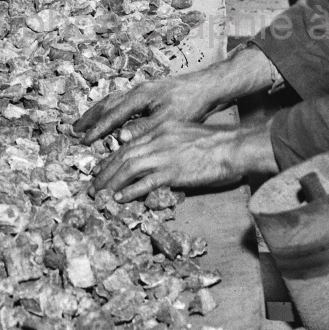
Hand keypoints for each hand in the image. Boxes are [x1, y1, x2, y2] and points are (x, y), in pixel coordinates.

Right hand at [73, 48, 275, 144]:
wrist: (209, 86)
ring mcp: (143, 90)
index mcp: (140, 96)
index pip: (112, 115)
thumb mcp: (169, 120)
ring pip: (113, 100)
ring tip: (86, 123)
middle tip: (75, 131)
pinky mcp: (150, 93)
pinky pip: (123, 101)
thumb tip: (120, 138)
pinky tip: (112, 118)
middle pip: (107, 104)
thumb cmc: (192, 103)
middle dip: (90, 118)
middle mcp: (137, 90)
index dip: (97, 130)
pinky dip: (111, 110)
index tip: (84, 142)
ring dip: (98, 113)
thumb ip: (144, 128)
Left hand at [93, 114, 279, 202]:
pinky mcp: (173, 172)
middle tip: (94, 186)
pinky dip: (130, 191)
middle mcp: (158, 140)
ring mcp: (165, 156)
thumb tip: (158, 157)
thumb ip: (169, 143)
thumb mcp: (186, 134)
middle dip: (105, 172)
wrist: (234, 146)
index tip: (103, 170)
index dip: (113, 159)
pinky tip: (120, 199)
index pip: (129, 145)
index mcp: (162, 130)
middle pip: (123, 156)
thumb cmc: (217, 143)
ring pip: (129, 168)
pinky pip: (145, 183)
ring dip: (111, 183)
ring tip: (100, 196)